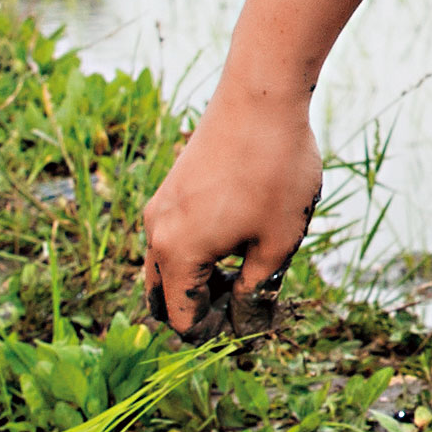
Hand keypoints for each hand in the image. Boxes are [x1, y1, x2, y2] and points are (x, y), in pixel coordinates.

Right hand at [138, 81, 321, 333]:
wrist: (261, 99)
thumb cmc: (274, 172)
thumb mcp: (276, 244)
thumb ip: (255, 291)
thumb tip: (245, 322)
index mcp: (177, 255)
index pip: (181, 319)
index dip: (216, 332)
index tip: (253, 317)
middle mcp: (156, 232)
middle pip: (164, 296)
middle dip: (200, 309)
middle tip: (246, 300)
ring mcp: (160, 206)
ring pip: (167, 265)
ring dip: (199, 279)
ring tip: (247, 268)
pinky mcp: (172, 187)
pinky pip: (173, 236)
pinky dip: (196, 251)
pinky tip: (238, 237)